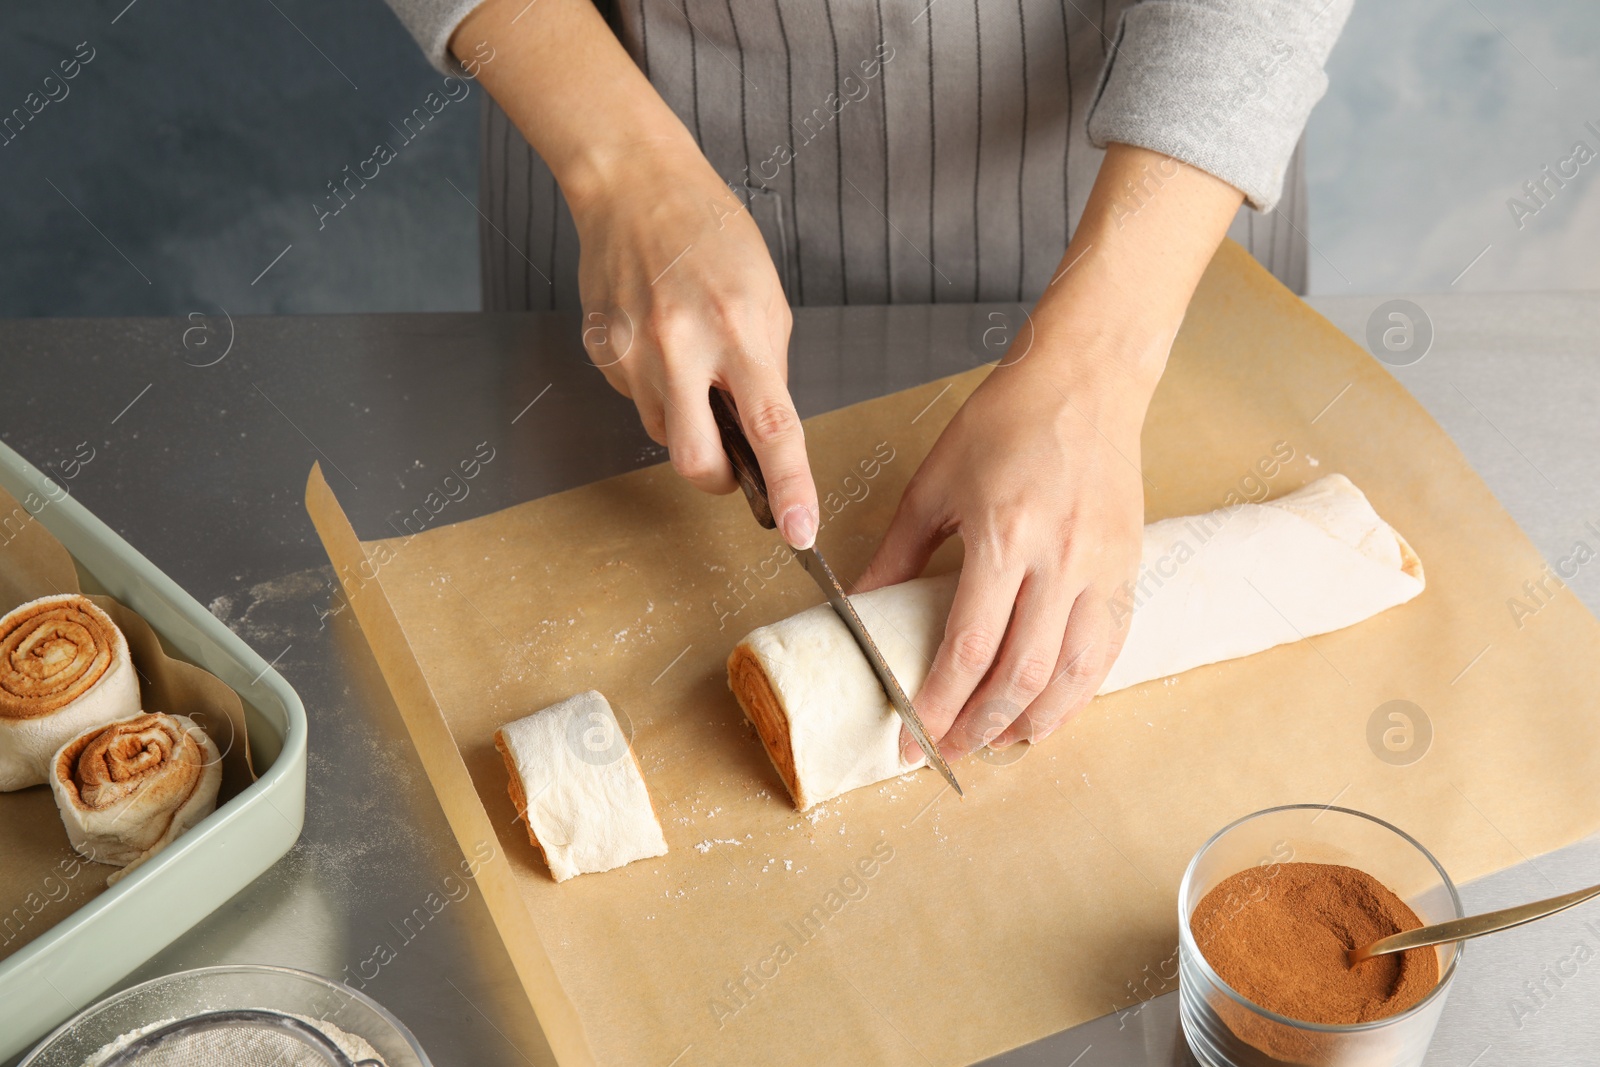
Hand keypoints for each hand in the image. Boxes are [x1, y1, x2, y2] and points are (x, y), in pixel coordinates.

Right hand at [568, 144, 819, 547]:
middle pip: (697, 462)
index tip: (800, 530)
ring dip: (687, 420)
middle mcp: (681, 346)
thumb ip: (768, 368)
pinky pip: (636, 400)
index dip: (790, 486)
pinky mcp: (601, 353)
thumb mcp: (767, 296)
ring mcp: (633, 353)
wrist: (634, 187)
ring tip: (692, 363)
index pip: (772, 427)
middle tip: (733, 461)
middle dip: (719, 479)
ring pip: (665, 433)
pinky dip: (656, 387)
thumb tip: (763, 431)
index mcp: (738, 330)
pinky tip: (659, 341)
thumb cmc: (711, 235)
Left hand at [857, 141, 1243, 760]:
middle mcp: (1061, 561)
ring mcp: (1103, 568)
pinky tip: (1051, 708)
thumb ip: (897, 555)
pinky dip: (1079, 690)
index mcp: (1005, 537)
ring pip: (1074, 675)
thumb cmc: (1006, 421)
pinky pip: (1108, 649)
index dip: (938, 704)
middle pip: (1022, 675)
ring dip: (1034, 721)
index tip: (912, 738)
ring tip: (998, 742)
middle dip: (980, 725)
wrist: (1087, 381)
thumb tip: (861, 611)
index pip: (969, 649)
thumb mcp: (933, 483)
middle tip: (949, 750)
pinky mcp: (1129, 568)